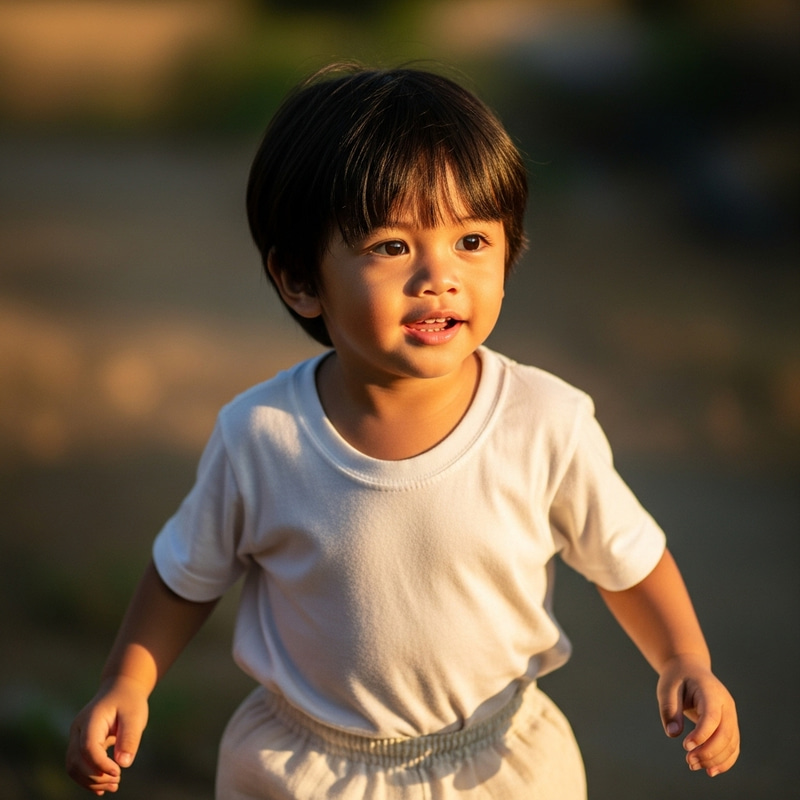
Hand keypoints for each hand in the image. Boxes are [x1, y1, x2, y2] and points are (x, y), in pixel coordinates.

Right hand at [66, 676, 149, 794]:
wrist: (121, 690)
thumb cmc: (129, 702)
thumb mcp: (135, 715)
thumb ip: (130, 737)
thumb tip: (123, 764)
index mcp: (90, 719)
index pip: (88, 747)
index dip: (100, 764)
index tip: (118, 772)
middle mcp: (78, 729)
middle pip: (76, 761)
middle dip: (95, 776)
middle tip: (117, 782)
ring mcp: (76, 737)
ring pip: (73, 767)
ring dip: (90, 781)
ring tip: (114, 785)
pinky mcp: (80, 745)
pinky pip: (78, 766)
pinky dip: (88, 778)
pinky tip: (103, 787)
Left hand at [657, 654, 738, 776]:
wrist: (690, 670)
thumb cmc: (677, 679)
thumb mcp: (667, 688)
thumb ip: (669, 709)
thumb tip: (673, 734)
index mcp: (711, 691)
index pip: (712, 717)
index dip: (702, 735)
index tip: (685, 746)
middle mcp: (726, 705)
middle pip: (725, 734)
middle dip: (708, 752)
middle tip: (688, 761)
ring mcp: (731, 716)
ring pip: (731, 743)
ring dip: (715, 759)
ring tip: (693, 765)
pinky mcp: (730, 725)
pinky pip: (733, 746)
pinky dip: (724, 760)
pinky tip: (710, 770)